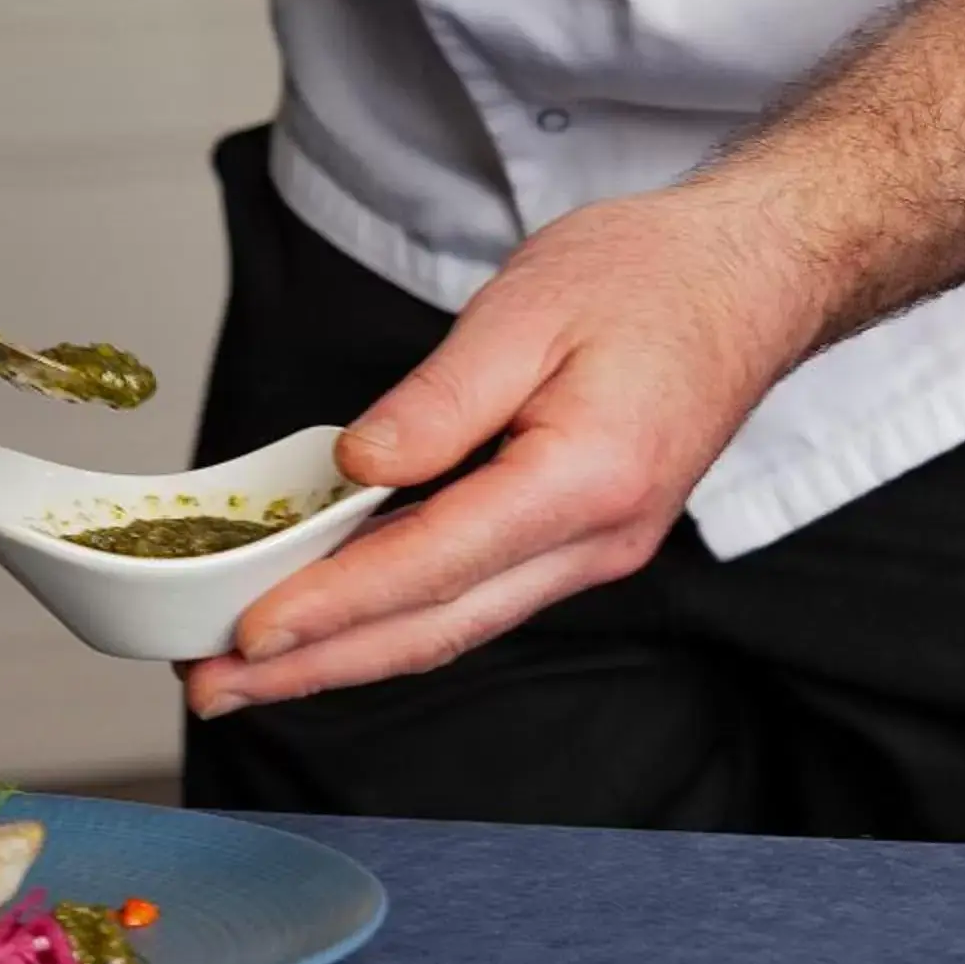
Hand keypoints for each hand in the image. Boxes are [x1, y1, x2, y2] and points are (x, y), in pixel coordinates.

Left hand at [185, 177, 825, 718]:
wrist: (749, 280)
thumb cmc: (649, 277)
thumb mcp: (530, 304)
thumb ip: (441, 399)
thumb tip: (358, 470)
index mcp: (587, 480)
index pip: (435, 563)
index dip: (335, 604)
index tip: (251, 631)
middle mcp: (598, 540)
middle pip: (436, 626)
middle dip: (319, 665)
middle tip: (215, 686)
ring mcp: (596, 552)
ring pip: (456, 623)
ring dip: (351, 651)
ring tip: (253, 666)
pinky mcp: (584, 541)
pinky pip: (479, 594)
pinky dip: (401, 614)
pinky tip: (339, 615)